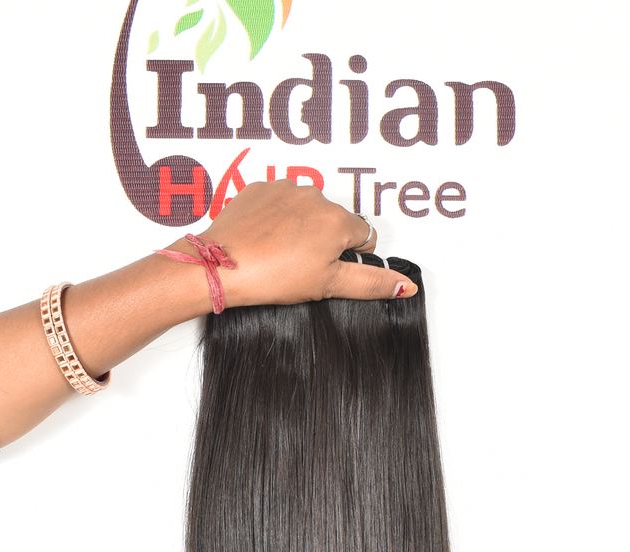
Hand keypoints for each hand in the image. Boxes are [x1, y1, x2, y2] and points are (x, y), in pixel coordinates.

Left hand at [163, 179, 418, 308]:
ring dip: (300, 227)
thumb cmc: (274, 277)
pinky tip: (263, 239)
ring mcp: (285, 188)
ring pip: (306, 209)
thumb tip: (407, 285)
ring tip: (279, 253)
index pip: (362, 236)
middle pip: (334, 220)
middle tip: (300, 266)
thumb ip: (371, 283)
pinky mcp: (258, 188)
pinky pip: (277, 201)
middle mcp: (316, 196)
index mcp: (338, 220)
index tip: (327, 269)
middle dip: (324, 240)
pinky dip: (275, 218)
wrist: (221, 267)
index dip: (348, 256)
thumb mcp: (329, 285)